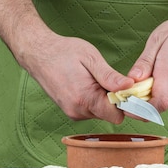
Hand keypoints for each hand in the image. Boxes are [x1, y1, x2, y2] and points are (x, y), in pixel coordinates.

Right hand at [0, 0, 134, 123]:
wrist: (37, 52)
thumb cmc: (64, 52)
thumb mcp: (91, 58)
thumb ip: (110, 76)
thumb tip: (130, 86)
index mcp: (85, 99)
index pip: (117, 116)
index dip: (125, 103)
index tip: (127, 89)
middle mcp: (78, 111)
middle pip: (109, 115)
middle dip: (114, 101)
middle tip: (109, 79)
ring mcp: (72, 112)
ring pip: (99, 113)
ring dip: (103, 99)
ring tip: (94, 79)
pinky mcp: (69, 110)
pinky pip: (89, 110)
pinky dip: (93, 100)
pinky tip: (87, 83)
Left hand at [127, 0, 167, 111]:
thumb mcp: (158, 40)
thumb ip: (144, 62)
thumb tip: (131, 80)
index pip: (155, 105)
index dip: (138, 109)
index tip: (124, 101)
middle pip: (154, 107)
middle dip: (137, 104)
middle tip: (122, 93)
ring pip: (159, 103)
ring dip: (145, 99)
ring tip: (135, 84)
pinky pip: (166, 98)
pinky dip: (154, 94)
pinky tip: (148, 82)